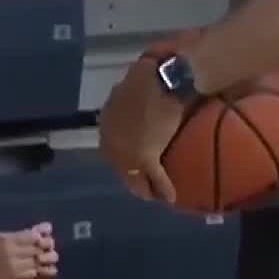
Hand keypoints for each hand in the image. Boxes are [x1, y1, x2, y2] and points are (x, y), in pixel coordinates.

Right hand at [0, 223, 59, 278]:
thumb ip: (17, 234)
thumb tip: (39, 230)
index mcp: (7, 240)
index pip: (31, 236)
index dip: (41, 235)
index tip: (45, 234)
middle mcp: (12, 253)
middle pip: (37, 248)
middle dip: (47, 246)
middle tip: (50, 245)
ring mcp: (14, 266)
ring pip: (38, 262)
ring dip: (47, 259)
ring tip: (49, 257)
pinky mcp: (15, 277)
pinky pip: (33, 273)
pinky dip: (41, 270)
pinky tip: (46, 269)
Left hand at [99, 54, 187, 202]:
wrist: (158, 80)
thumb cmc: (147, 80)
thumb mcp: (129, 89)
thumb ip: (124, 99)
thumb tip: (128, 97)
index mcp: (106, 123)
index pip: (111, 148)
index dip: (122, 157)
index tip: (131, 164)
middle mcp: (110, 141)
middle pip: (121, 166)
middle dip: (131, 176)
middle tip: (142, 185)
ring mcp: (125, 152)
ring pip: (134, 177)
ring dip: (144, 188)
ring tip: (154, 195)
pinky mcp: (144, 157)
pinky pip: (155, 178)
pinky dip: (163, 188)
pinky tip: (171, 198)